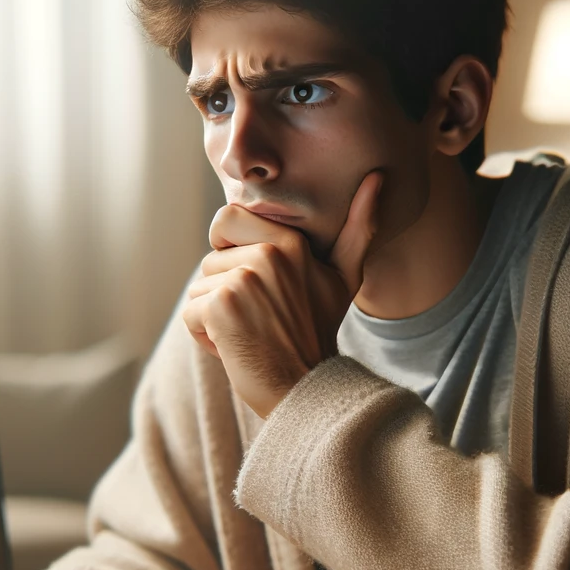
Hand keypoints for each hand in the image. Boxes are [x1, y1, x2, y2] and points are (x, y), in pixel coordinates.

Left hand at [183, 171, 382, 417]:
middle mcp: (269, 255)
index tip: (257, 285)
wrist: (307, 390)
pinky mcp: (221, 307)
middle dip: (222, 291)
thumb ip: (358, 229)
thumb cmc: (318, 332)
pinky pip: (191, 313)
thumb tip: (378, 178)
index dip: (231, 253)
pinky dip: (205, 337)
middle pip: (211, 259)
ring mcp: (244, 280)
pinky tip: (236, 348)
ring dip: (214, 317)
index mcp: (292, 241)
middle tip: (257, 317)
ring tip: (250, 334)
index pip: (226, 219)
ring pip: (199, 289)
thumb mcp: (344, 277)